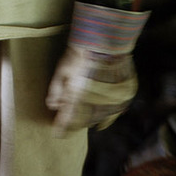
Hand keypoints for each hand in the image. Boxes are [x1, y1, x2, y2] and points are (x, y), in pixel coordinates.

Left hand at [46, 1, 148, 135]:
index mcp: (78, 95)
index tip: (57, 133)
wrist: (106, 42)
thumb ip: (56, 89)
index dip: (62, 127)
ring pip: (100, 117)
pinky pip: (114, 112)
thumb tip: (52, 106)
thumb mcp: (62, 69)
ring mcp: (112, 100)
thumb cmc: (81, 54)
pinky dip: (106, 113)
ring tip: (85, 116)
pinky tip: (102, 113)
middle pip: (84, 120)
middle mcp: (96, 101)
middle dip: (76, 123)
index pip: (68, 118)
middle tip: (70, 124)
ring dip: (92, 118)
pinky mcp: (123, 97)